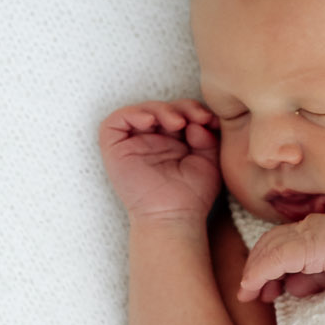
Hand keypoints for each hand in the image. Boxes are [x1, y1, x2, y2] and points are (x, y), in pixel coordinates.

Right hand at [99, 100, 220, 220]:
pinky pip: (115, 121)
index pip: (180, 113)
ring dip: (161, 109)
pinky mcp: (114, 149)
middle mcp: (151, 141)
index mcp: (173, 142)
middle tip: (197, 118)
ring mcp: (132, 144)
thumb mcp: (209, 160)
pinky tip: (152, 122)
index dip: (194, 109)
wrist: (174, 217)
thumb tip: (197, 120)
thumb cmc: (192, 196)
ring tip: (178, 123)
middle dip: (181, 107)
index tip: (210, 120)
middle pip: (161, 108)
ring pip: (141, 111)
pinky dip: (133, 114)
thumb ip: (207, 136)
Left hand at [239, 209, 324, 304]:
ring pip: (266, 251)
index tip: (264, 287)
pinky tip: (251, 286)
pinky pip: (273, 259)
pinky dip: (258, 273)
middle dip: (254, 269)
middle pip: (267, 245)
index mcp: (312, 232)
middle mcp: (303, 229)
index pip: (280, 245)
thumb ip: (313, 278)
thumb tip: (292, 288)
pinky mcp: (305, 244)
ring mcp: (303, 234)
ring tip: (247, 294)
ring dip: (252, 273)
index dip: (266, 264)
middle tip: (250, 293)